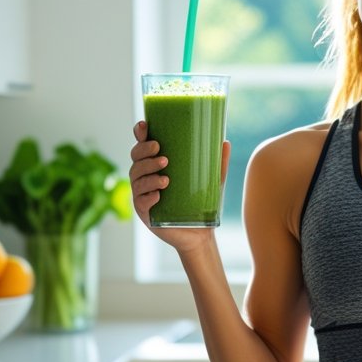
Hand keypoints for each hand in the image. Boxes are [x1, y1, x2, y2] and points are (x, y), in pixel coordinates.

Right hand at [129, 121, 230, 252]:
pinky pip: (140, 201)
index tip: (145, 126)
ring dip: (149, 173)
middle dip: (145, 153)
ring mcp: (142, 195)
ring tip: (166, 178)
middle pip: (135, 158)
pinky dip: (148, 195)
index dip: (140, 134)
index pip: (143, 145)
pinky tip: (159, 195)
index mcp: (156, 165)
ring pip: (136, 178)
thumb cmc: (202, 204)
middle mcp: (146, 177)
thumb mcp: (212, 182)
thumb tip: (225, 141)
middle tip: (161, 153)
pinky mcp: (145, 213)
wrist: (200, 234)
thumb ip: (217, 163)